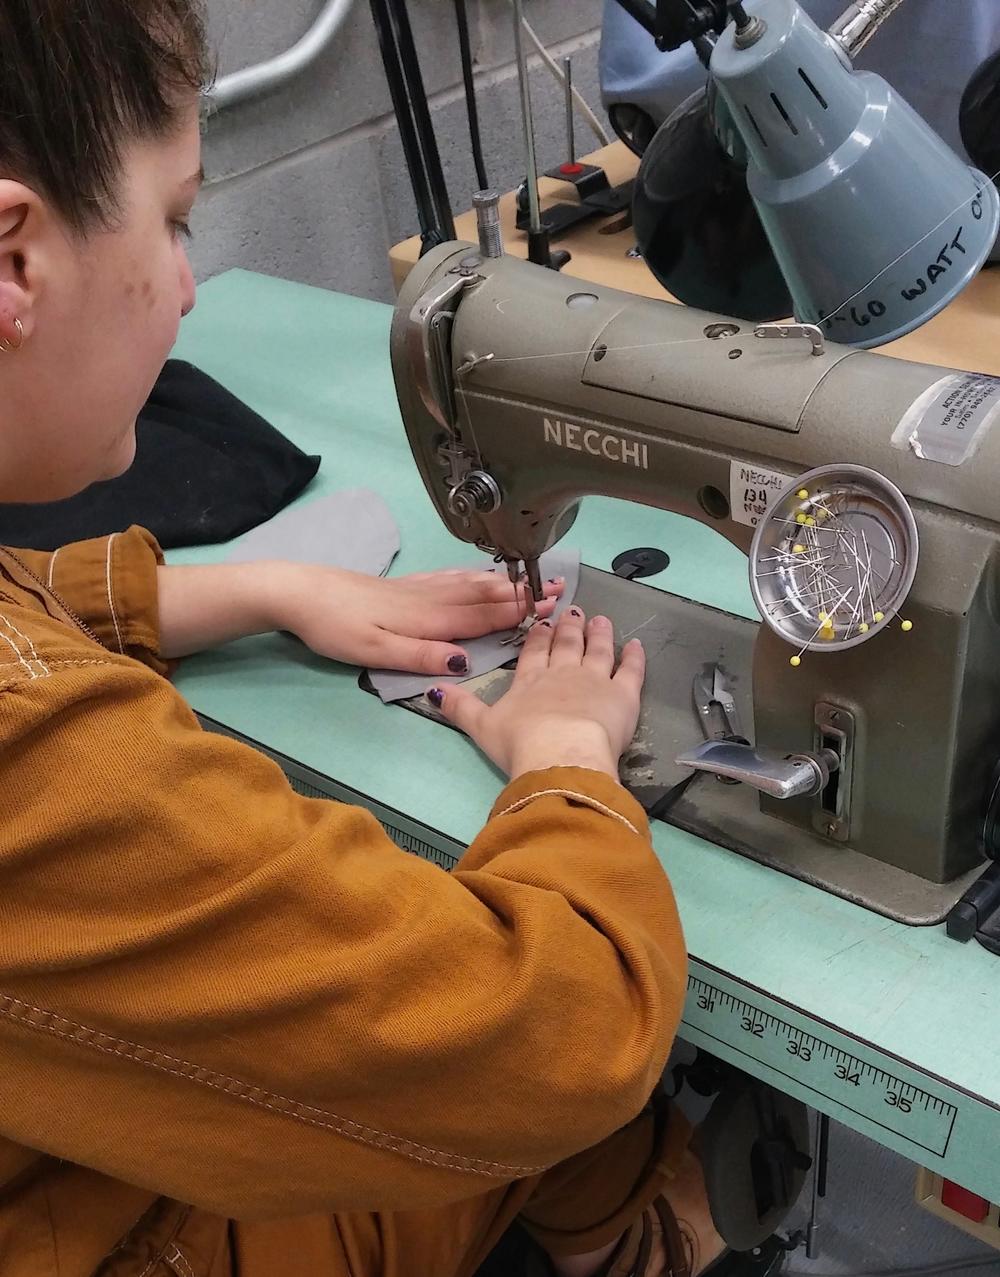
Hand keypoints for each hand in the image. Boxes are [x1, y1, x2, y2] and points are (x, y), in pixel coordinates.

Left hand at [280, 565, 561, 674]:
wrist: (299, 593)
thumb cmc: (333, 628)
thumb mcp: (374, 651)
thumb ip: (421, 655)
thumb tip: (464, 660)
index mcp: (428, 619)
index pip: (483, 615)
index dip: (518, 611)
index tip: (552, 606)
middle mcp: (429, 599)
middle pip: (484, 595)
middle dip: (521, 593)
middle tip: (558, 587)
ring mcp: (417, 589)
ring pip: (470, 584)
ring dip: (503, 583)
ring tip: (531, 578)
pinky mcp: (404, 585)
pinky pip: (450, 577)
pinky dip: (473, 575)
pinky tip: (479, 573)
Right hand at [428, 608, 644, 780]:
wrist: (560, 753)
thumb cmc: (520, 743)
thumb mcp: (481, 727)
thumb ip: (460, 707)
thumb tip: (433, 690)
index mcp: (530, 681)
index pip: (534, 653)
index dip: (538, 638)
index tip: (543, 624)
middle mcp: (562, 673)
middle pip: (566, 645)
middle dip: (569, 627)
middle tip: (574, 611)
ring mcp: (594, 680)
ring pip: (597, 650)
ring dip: (599, 634)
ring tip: (600, 619)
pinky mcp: (623, 693)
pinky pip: (630, 670)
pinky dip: (634, 656)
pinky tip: (636, 644)